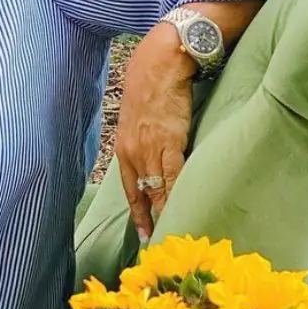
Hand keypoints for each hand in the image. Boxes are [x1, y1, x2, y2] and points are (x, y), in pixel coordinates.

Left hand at [114, 27, 195, 240]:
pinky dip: (177, 195)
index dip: (138, 212)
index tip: (143, 234)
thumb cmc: (152, 88)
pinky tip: (183, 210)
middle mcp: (132, 152)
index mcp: (124, 148)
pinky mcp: (169, 142)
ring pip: (157, 190)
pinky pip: (173, 177)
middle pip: (142, 194)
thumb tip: (156, 162)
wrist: (161, 63)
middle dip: (149, 220)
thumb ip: (145, 142)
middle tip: (156, 244)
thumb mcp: (139, 119)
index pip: (131, 188)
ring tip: (174, 234)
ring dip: (166, 212)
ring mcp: (149, 148)